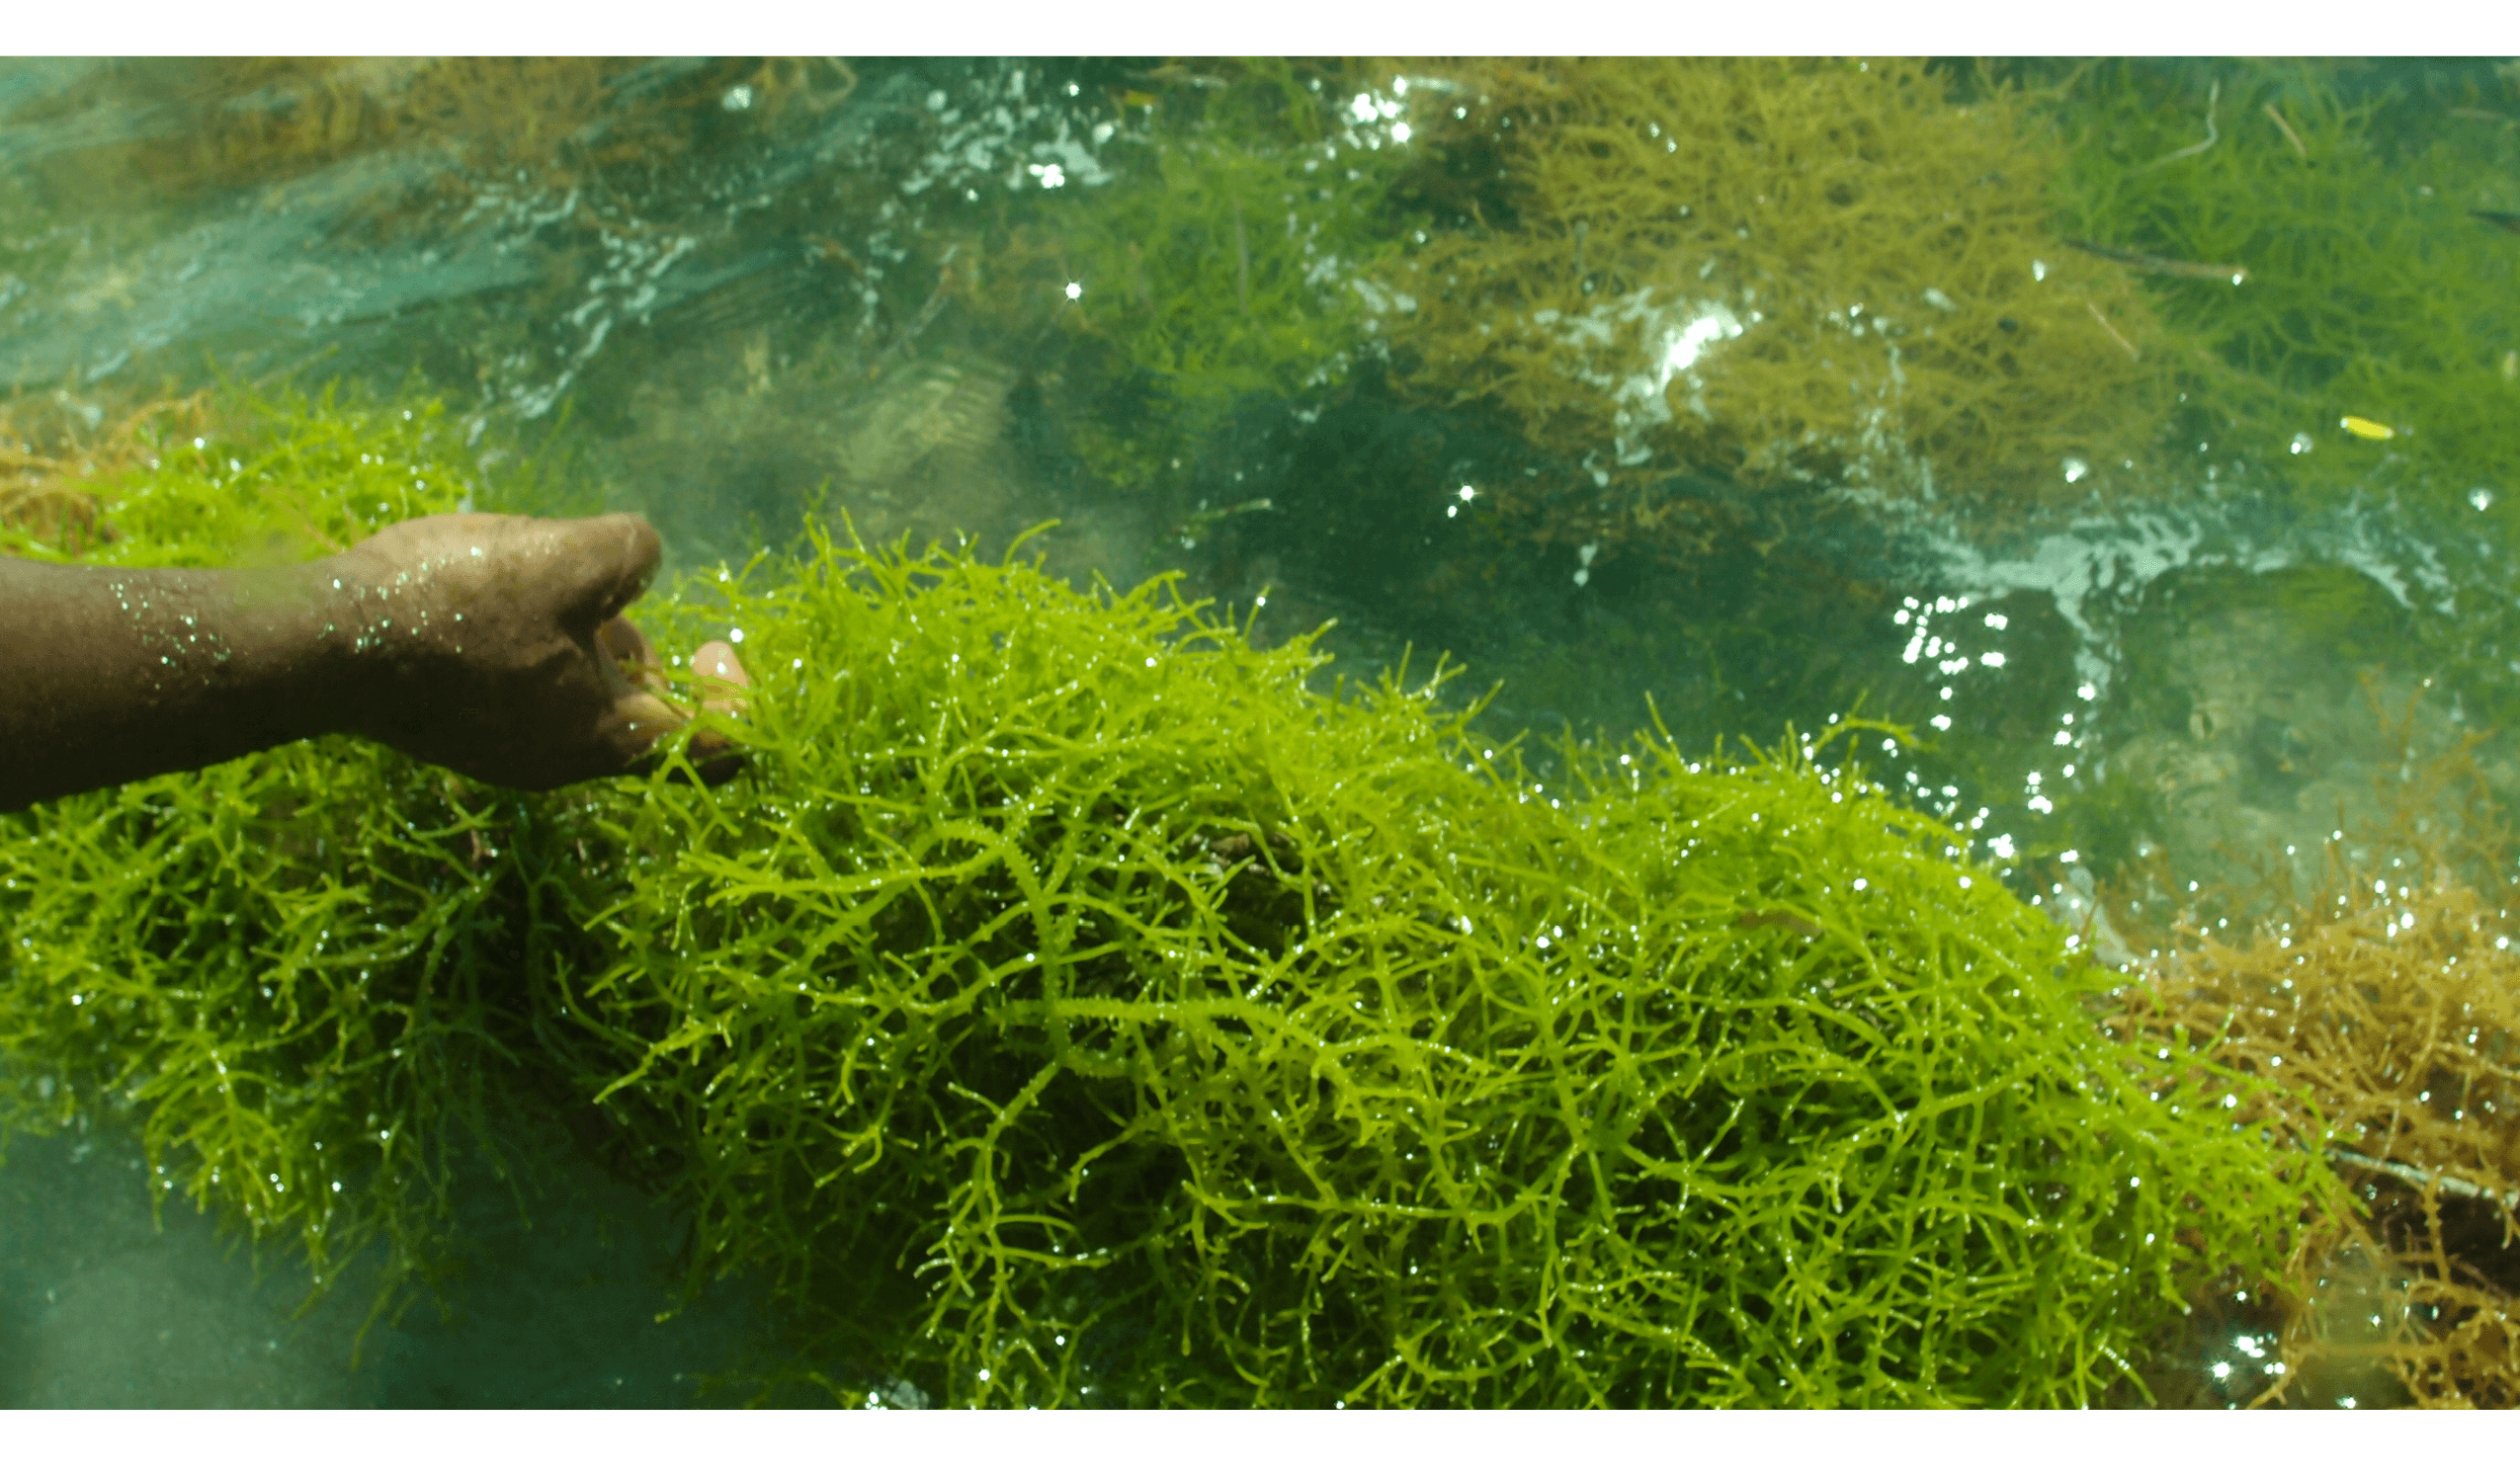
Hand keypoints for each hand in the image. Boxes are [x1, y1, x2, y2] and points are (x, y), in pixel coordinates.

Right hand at [326, 511, 751, 790]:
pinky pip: (528, 694)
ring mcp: (506, 751)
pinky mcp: (461, 730)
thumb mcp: (570, 555)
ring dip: (588, 642)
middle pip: (644, 714)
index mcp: (606, 738)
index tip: (717, 642)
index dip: (737, 696)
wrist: (321, 638)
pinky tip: (497, 595)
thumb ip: (632, 555)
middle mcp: (562, 761)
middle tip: (612, 596)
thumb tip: (640, 562)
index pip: (716, 747)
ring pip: (583, 699)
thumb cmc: (457, 603)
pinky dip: (537, 648)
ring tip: (550, 581)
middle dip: (644, 650)